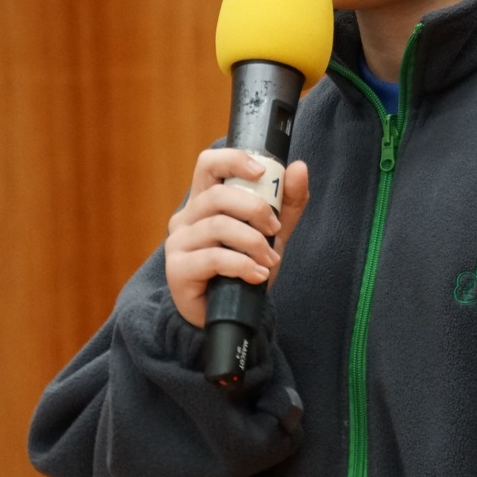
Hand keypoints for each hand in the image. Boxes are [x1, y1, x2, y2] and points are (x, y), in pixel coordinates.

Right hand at [165, 147, 309, 327]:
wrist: (228, 315)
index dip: (233, 160)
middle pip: (217, 196)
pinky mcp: (178, 270)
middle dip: (255, 209)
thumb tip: (299, 168)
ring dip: (253, 243)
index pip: (208, 164)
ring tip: (270, 261)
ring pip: (217, 227)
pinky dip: (242, 265)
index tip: (262, 173)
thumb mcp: (271, 235)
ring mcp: (178, 244)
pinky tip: (257, 276)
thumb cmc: (243, 270)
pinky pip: (213, 258)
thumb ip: (286, 205)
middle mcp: (186, 219)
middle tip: (274, 230)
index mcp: (204, 202)